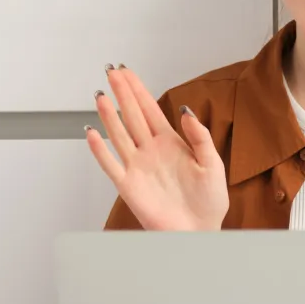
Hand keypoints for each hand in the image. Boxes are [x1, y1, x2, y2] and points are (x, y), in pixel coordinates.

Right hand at [86, 64, 228, 230]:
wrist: (200, 231)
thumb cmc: (209, 202)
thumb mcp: (213, 164)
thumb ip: (200, 137)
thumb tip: (186, 111)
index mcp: (172, 143)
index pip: (151, 109)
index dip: (139, 90)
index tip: (128, 72)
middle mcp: (152, 151)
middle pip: (132, 115)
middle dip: (122, 93)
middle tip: (111, 72)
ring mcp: (138, 167)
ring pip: (119, 134)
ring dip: (109, 115)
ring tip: (100, 95)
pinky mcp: (129, 186)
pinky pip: (110, 164)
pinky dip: (99, 149)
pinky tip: (92, 133)